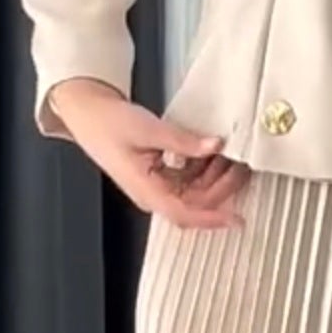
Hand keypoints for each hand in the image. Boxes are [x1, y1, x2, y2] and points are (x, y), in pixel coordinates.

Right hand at [47, 80, 250, 229]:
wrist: (89, 114)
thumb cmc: (109, 124)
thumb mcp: (149, 130)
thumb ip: (184, 141)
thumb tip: (215, 146)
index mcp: (146, 191)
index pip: (185, 213)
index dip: (212, 218)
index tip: (236, 218)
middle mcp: (153, 194)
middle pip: (196, 203)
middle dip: (222, 188)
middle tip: (242, 166)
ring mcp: (158, 186)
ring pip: (196, 192)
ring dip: (216, 177)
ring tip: (231, 155)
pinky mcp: (161, 176)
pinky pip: (189, 179)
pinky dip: (204, 168)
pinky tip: (213, 152)